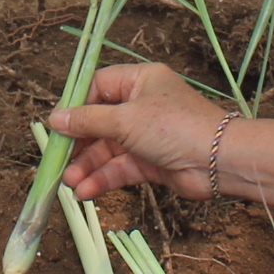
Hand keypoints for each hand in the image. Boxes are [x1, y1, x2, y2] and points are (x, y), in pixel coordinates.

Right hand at [48, 64, 237, 199]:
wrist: (218, 161)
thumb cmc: (174, 127)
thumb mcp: (124, 119)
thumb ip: (88, 121)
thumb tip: (55, 119)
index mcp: (140, 81)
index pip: (99, 86)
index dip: (77, 104)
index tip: (57, 124)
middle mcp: (142, 105)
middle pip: (100, 122)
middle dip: (79, 144)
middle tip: (58, 160)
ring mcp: (147, 135)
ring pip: (108, 149)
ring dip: (88, 166)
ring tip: (70, 183)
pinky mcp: (151, 162)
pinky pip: (120, 167)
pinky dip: (103, 178)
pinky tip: (86, 191)